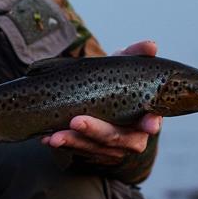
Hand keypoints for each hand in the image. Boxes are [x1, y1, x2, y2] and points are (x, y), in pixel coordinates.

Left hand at [40, 39, 161, 164]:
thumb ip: (136, 55)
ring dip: (74, 142)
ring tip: (55, 137)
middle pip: (117, 138)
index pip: (150, 123)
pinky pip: (78, 151)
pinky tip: (47, 138)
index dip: (150, 123)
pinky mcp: (93, 153)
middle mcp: (131, 137)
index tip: (149, 124)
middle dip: (96, 131)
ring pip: (94, 148)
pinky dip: (63, 145)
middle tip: (76, 121)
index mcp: (144, 116)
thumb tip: (150, 45)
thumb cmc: (113, 82)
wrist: (94, 97)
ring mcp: (112, 149)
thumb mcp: (122, 67)